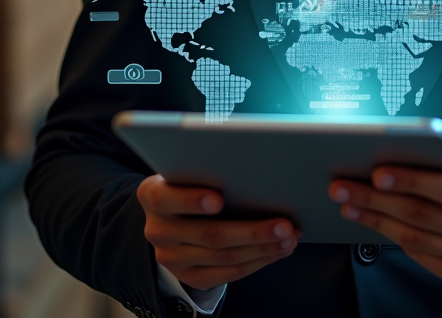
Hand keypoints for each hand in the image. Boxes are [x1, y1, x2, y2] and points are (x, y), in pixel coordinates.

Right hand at [137, 175, 300, 290]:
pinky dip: (256, 262)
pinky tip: (276, 251)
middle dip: (252, 230)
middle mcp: (158, 229)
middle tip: (283, 224)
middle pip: (209, 234)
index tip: (218, 198)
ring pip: (223, 257)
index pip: (167, 198)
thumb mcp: (185, 168)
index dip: (191, 199)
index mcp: (152, 195)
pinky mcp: (187, 275)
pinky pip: (226, 274)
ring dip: (262, 248)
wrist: (168, 213)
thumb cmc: (187, 180)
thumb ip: (206, 167)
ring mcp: (171, 257)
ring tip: (289, 237)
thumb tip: (251, 165)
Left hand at [328, 118, 441, 284]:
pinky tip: (372, 218)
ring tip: (348, 200)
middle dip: (377, 198)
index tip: (379, 170)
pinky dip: (390, 236)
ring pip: (413, 236)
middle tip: (345, 183)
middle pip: (422, 215)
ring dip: (374, 218)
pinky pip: (418, 253)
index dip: (413, 181)